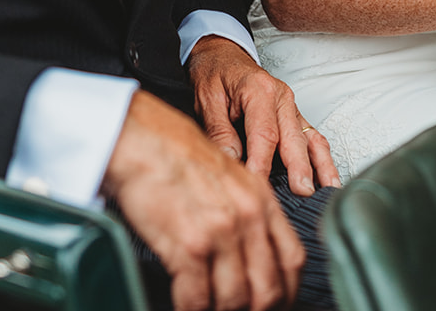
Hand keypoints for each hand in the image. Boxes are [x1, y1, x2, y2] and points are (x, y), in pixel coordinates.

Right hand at [102, 90, 302, 310]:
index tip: (277, 303)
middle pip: (269, 287)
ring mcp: (221, 231)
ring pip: (236, 300)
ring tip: (210, 309)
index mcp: (261, 199)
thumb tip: (251, 252)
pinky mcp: (190, 245)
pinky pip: (198, 299)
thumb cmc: (177, 155)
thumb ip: (246, 211)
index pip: (292, 258)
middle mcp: (248, 216)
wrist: (143, 141)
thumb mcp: (229, 176)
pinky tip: (186, 307)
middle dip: (256, 309)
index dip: (286, 290)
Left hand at [188, 36, 340, 196]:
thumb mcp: (207, 99)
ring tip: (326, 191)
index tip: (258, 189)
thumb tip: (231, 160)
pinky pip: (313, 137)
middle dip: (298, 169)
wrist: (222, 55)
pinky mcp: (294, 115)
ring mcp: (291, 106)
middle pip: (292, 138)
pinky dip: (322, 158)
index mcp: (259, 90)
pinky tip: (328, 178)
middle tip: (301, 193)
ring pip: (310, 138)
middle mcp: (281, 97)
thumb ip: (219, 131)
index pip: (264, 134)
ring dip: (319, 166)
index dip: (262, 165)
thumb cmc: (215, 75)